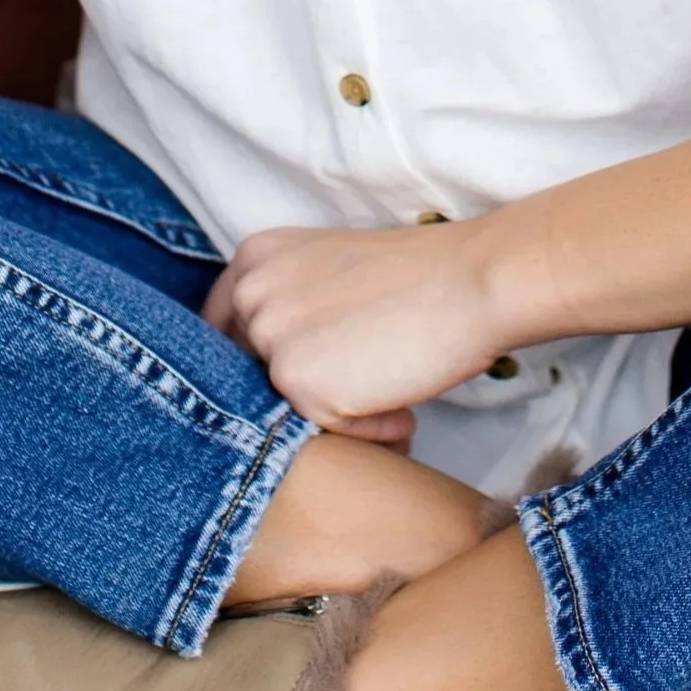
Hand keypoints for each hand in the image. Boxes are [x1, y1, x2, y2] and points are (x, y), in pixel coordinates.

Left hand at [206, 219, 510, 439]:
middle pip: (243, 376)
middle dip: (297, 395)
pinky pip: (325, 431)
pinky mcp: (296, 382)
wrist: (472, 279)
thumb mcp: (332, 273)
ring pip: (287, 408)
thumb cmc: (421, 278)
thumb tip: (272, 379)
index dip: (253, 366)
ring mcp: (269, 339)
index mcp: (254, 259)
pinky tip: (401, 407)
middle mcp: (249, 294)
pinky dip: (366, 431)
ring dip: (337, 413)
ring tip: (389, 392)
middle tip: (361, 389)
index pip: (218, 331)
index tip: (289, 384)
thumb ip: (291, 308)